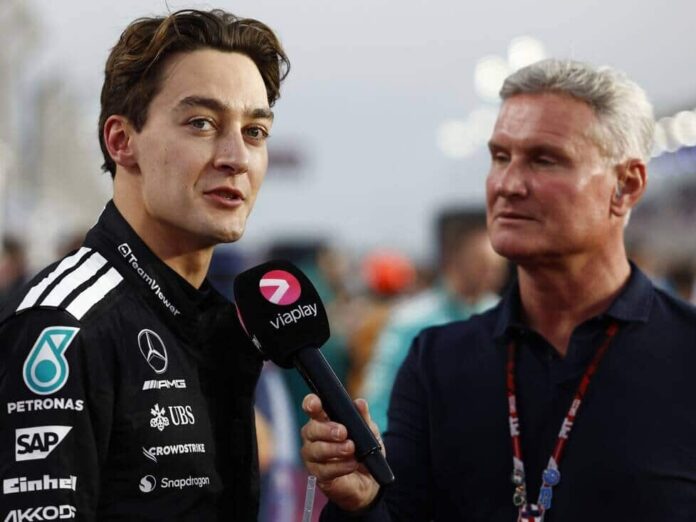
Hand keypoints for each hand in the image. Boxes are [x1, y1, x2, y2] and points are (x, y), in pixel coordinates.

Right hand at [300, 393, 382, 511]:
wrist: (369, 479)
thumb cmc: (363, 450)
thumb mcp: (369, 431)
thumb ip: (363, 417)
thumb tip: (360, 403)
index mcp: (323, 420)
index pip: (312, 408)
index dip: (311, 404)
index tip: (315, 404)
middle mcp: (314, 437)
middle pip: (310, 430)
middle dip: (326, 430)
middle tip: (343, 432)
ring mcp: (314, 457)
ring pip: (315, 450)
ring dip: (334, 449)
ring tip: (351, 449)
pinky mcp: (318, 475)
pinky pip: (324, 470)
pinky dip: (340, 466)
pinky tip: (352, 464)